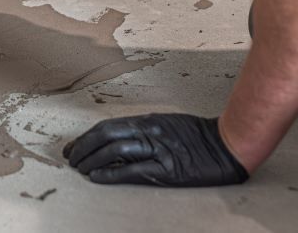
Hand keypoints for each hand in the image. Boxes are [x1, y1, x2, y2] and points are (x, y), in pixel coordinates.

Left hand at [63, 113, 248, 186]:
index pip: (108, 126)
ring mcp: (158, 149)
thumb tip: (118, 141)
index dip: (86, 136)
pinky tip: (97, 177)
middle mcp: (149, 131)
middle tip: (70, 158)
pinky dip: (111, 172)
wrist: (228, 145)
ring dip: (92, 159)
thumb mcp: (167, 126)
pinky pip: (133, 169)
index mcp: (148, 121)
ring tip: (79, 168)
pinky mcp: (167, 168)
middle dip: (83, 146)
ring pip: (115, 149)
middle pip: (106, 134)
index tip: (73, 147)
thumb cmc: (199, 137)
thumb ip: (144, 131)